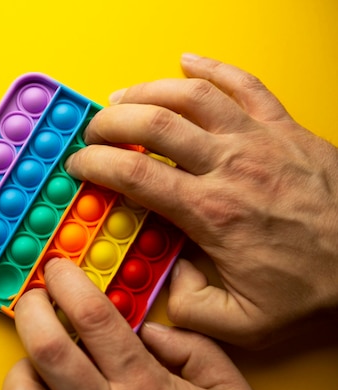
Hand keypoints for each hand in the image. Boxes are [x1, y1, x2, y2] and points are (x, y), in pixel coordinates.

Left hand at [0, 259, 262, 389]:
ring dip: (22, 365)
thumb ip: (196, 349)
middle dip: (31, 309)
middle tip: (34, 296)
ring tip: (38, 356)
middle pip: (47, 348)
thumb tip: (149, 328)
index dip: (69, 282)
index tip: (59, 267)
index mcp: (147, 388)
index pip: (94, 318)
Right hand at [64, 54, 337, 347]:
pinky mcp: (285, 128)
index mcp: (211, 212)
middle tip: (93, 130)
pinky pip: (245, 84)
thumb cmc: (313, 288)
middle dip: (111, 121)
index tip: (79, 166)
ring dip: (149, 90)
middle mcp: (230, 166)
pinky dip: (213, 67)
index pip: (135, 174)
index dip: (96, 164)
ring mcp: (259, 140)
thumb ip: (191, 306)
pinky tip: (188, 61)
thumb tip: (170, 275)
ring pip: (192, 96)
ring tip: (123, 96)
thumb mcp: (243, 323)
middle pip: (154, 124)